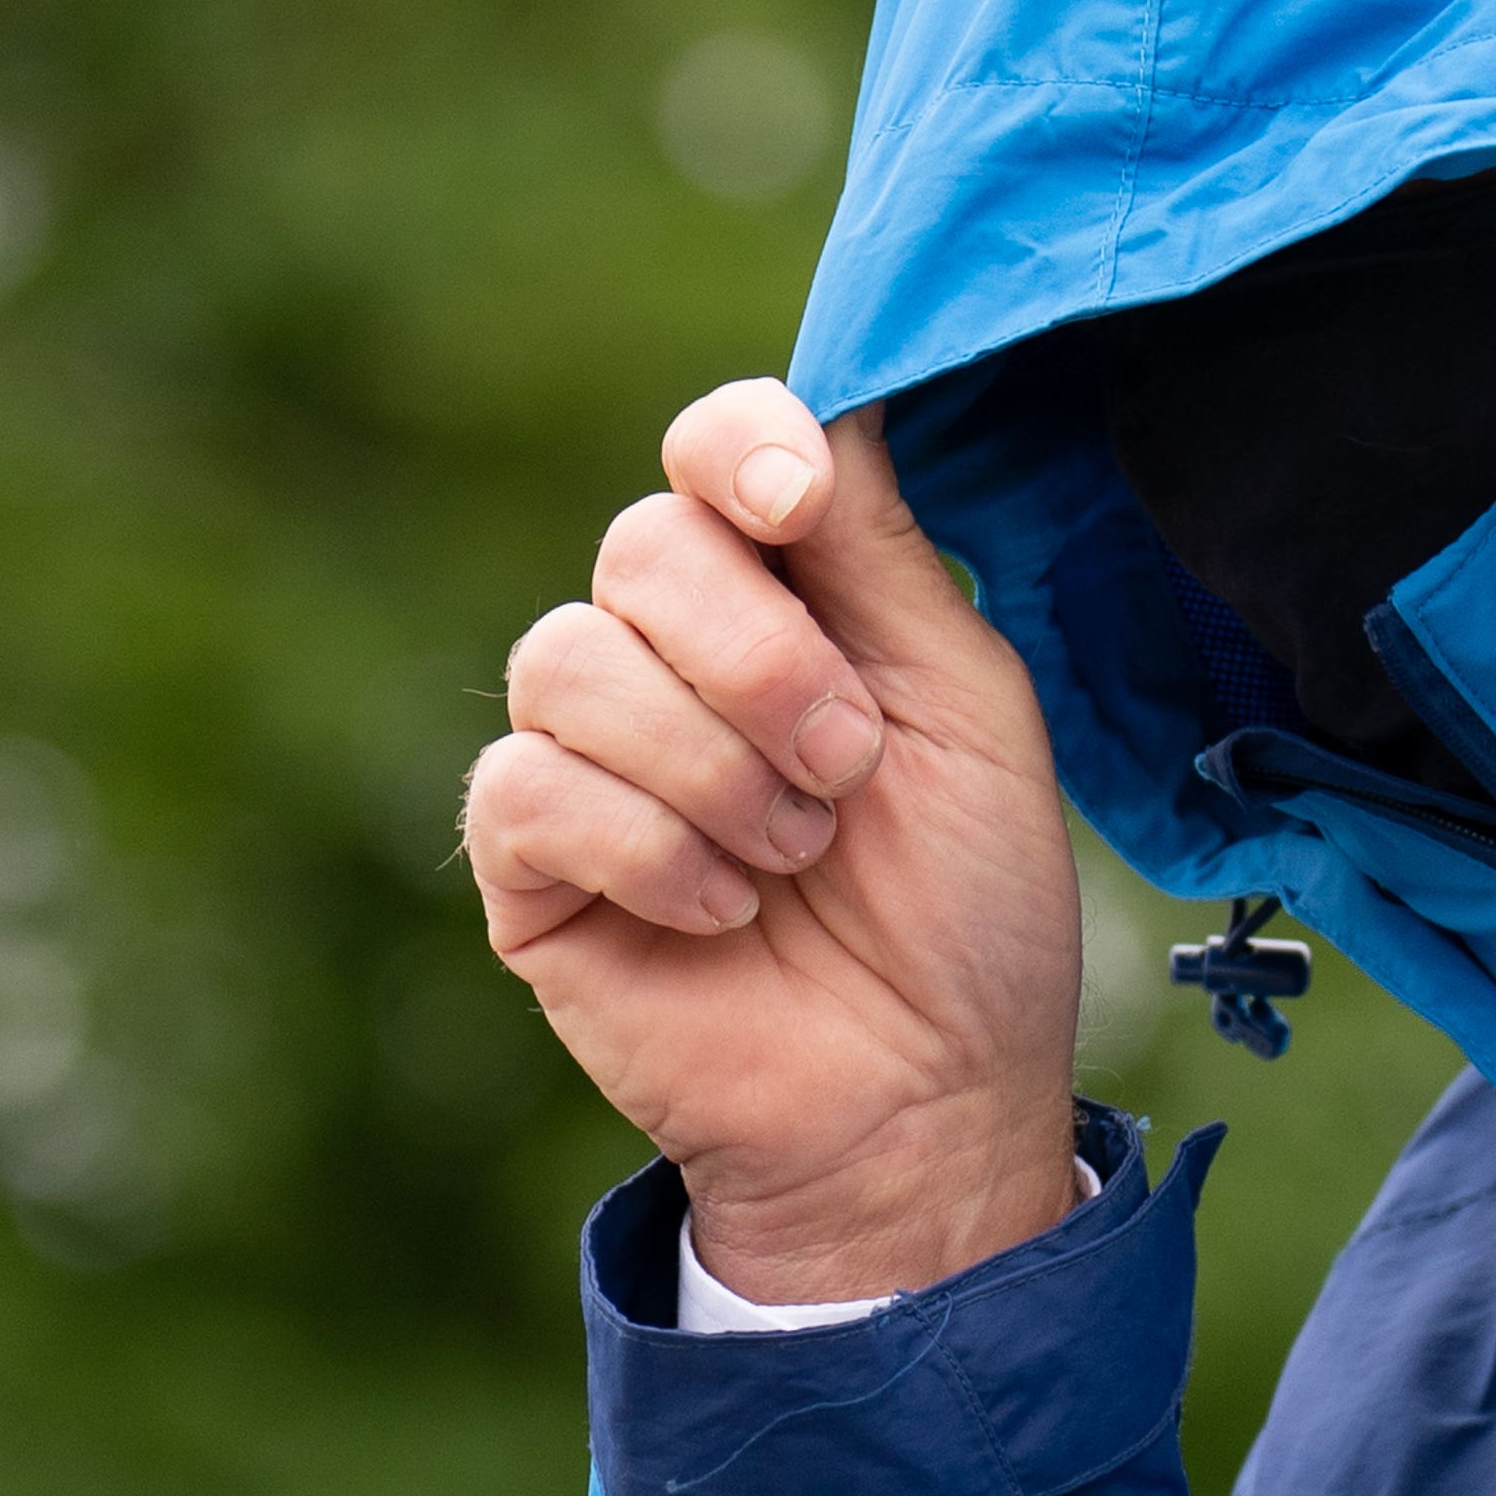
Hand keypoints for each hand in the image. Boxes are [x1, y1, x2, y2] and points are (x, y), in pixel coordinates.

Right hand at [464, 381, 1083, 1303]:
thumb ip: (886, 556)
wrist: (926, 1101)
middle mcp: (669, 656)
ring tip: (795, 860)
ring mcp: (586, 756)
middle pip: (641, 546)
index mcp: (784, 598)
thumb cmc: (967, 909)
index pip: (710, 452)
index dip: (738, 448)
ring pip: (571, 660)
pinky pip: (532, 788)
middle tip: (847, 773)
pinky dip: (650, 850)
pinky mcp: (527, 864)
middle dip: (763, 661)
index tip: (793, 501)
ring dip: (714, 768)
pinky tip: (723, 915)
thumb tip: (837, 394)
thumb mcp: (965, 706)